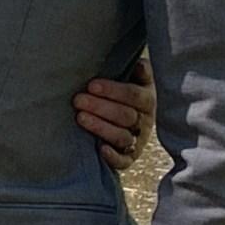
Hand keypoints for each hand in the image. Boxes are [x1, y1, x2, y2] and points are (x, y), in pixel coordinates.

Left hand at [76, 56, 153, 173]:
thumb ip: (137, 71)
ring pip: (123, 136)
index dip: (114, 91)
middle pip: (126, 116)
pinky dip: (113, 156)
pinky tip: (100, 149)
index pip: (134, 95)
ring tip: (80, 118)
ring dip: (101, 127)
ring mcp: (137, 140)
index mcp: (146, 99)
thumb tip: (139, 64)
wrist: (122, 118)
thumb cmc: (120, 92)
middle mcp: (144, 121)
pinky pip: (124, 160)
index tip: (91, 85)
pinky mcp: (128, 157)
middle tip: (78, 100)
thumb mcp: (131, 78)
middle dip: (100, 107)